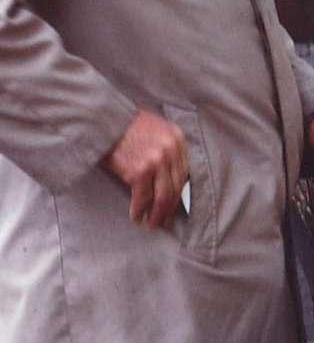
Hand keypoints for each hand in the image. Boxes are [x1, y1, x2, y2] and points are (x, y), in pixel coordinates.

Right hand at [102, 109, 188, 229]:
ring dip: (157, 214)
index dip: (179, 193)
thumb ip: (166, 148)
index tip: (174, 206)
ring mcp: (156, 160)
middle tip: (164, 221)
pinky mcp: (140, 170)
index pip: (184, 173)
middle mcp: (171, 149)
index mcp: (177, 138)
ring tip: (152, 224)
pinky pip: (143, 197)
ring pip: (163, 196)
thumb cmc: (123, 124)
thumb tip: (168, 179)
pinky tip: (136, 216)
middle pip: (176, 187)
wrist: (101, 118)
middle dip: (170, 208)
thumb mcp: (154, 128)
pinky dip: (139, 210)